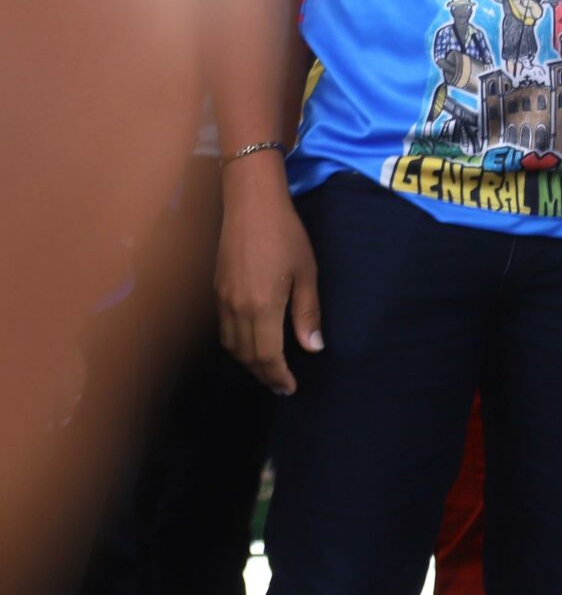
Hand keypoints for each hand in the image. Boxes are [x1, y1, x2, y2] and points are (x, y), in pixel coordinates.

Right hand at [215, 161, 322, 395]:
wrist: (251, 206)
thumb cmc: (286, 236)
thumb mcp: (306, 273)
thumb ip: (307, 313)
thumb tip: (313, 348)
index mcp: (262, 306)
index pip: (267, 355)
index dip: (278, 376)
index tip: (290, 388)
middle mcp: (236, 309)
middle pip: (246, 356)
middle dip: (264, 374)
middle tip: (281, 386)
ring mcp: (222, 300)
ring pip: (232, 345)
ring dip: (249, 363)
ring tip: (269, 370)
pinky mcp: (216, 291)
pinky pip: (224, 330)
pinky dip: (238, 345)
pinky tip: (252, 343)